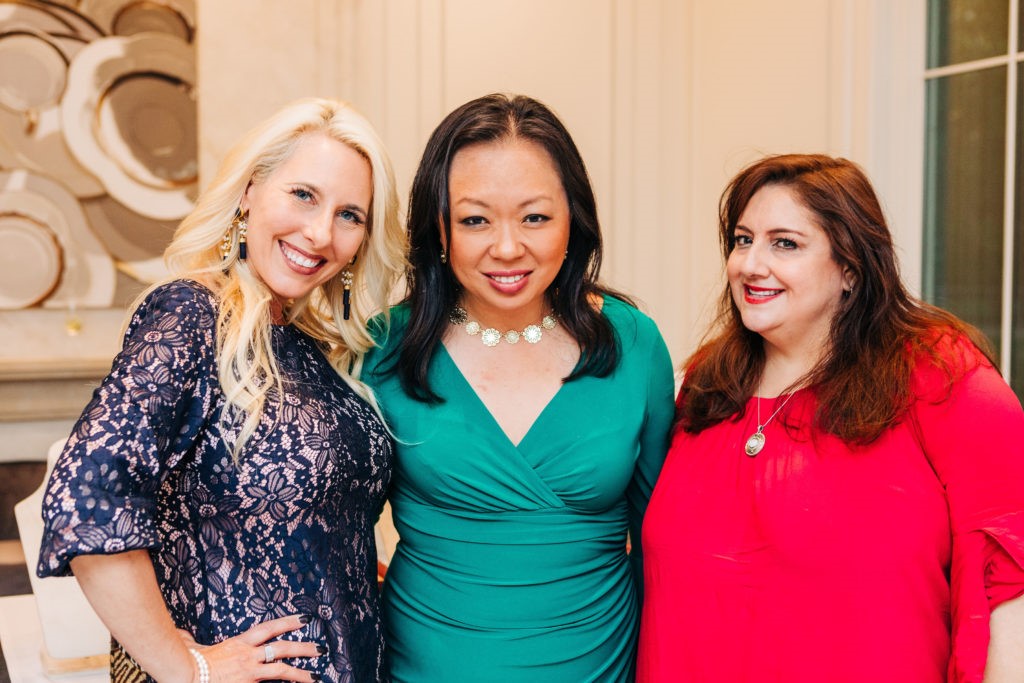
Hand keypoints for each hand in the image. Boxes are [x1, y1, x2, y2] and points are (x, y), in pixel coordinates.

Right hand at [178, 614, 322, 682]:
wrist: (186, 674)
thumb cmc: (187, 662)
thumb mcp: (193, 646)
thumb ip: (191, 639)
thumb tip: (181, 634)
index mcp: (239, 642)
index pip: (269, 628)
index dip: (288, 622)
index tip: (304, 619)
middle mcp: (248, 655)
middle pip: (282, 647)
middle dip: (303, 647)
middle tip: (320, 648)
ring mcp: (249, 672)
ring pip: (282, 670)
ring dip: (301, 673)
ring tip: (316, 676)